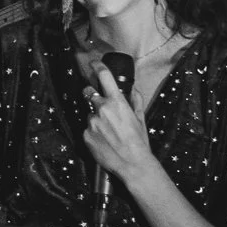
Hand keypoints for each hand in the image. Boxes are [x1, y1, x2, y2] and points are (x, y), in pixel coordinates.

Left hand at [81, 61, 159, 187]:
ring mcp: (92, 122)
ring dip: (95, 119)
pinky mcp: (85, 135)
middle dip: (91, 95)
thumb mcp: (140, 118)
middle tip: (99, 105)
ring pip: (89, 114)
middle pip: (88, 93)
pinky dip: (93, 133)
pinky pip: (87, 129)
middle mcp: (101, 109)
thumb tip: (133, 90)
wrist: (132, 163)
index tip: (94, 63)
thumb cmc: (139, 141)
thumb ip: (135, 100)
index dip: (97, 66)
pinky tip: (103, 140)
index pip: (104, 76)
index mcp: (116, 102)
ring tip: (107, 132)